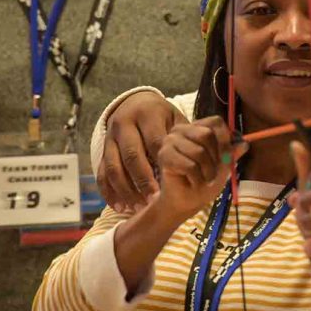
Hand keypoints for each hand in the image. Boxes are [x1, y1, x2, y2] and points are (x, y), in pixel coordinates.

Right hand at [98, 91, 186, 211]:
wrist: (135, 104)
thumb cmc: (163, 117)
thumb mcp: (175, 119)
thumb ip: (189, 135)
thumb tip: (208, 155)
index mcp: (147, 114)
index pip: (154, 142)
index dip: (163, 164)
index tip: (172, 181)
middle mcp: (125, 124)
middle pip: (132, 156)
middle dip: (143, 180)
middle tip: (153, 199)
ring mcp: (110, 137)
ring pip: (114, 167)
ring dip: (125, 190)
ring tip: (138, 206)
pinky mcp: (102, 150)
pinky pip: (102, 173)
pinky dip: (109, 192)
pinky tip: (120, 206)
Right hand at [155, 116, 245, 221]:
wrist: (186, 201)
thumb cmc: (204, 180)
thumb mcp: (224, 166)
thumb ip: (232, 153)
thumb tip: (244, 143)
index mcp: (197, 127)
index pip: (215, 122)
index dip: (225, 139)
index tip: (227, 156)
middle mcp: (181, 130)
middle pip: (207, 134)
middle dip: (216, 158)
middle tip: (214, 172)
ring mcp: (170, 141)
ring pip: (199, 152)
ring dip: (207, 171)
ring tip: (203, 179)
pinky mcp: (164, 156)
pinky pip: (189, 165)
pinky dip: (196, 178)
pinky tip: (192, 182)